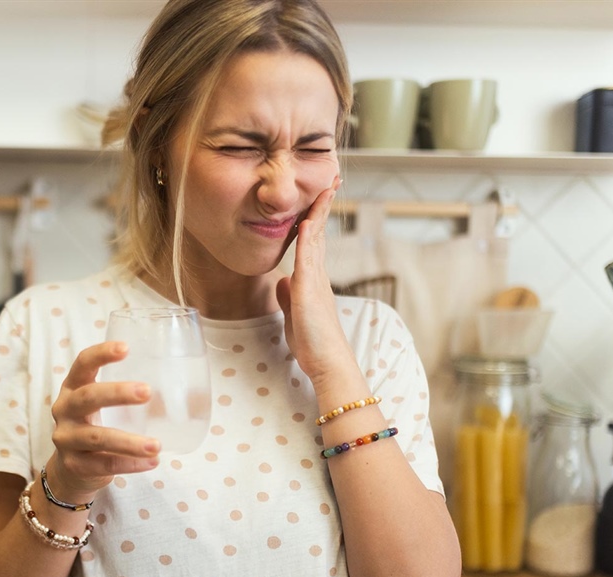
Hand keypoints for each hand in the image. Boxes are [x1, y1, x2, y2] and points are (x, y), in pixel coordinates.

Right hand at [46, 341, 160, 499]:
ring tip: (157, 445)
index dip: (101, 354)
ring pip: (98, 437)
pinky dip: (130, 464)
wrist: (71, 470)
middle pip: (88, 397)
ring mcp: (67, 439)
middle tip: (147, 392)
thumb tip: (183, 390)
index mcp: (73, 388)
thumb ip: (127, 397)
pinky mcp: (75, 465)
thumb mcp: (102, 407)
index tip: (126, 348)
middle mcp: (65, 410)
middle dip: (118, 393)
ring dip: (129, 442)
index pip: (82, 364)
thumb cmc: (95, 427)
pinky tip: (151, 462)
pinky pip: (105, 464)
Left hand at [275, 175, 352, 386]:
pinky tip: (306, 220)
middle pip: (318, 232)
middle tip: (330, 179)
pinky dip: (307, 238)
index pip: (312, 242)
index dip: (314, 218)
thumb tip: (282, 281)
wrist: (327, 362)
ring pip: (315, 239)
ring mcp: (314, 281)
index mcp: (312, 281)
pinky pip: (307, 258)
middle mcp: (317, 276)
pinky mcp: (308, 291)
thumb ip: (288, 296)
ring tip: (325, 187)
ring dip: (318, 212)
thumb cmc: (313, 344)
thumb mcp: (294, 314)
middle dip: (322, 205)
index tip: (319, 196)